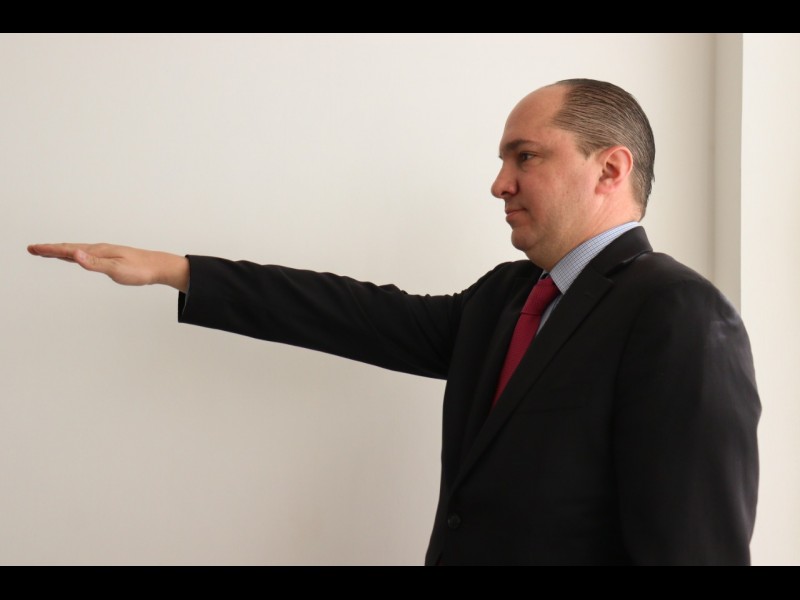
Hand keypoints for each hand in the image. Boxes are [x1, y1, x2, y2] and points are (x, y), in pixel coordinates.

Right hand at [27, 243, 189, 292]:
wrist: (159, 267)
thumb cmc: (140, 269)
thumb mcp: (116, 269)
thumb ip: (94, 263)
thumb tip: (74, 254)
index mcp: (98, 251)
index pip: (69, 250)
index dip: (49, 250)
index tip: (33, 248)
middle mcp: (100, 250)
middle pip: (69, 248)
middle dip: (50, 249)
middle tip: (32, 249)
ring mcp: (105, 253)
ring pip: (77, 251)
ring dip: (60, 251)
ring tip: (47, 251)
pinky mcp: (111, 258)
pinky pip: (87, 255)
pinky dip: (74, 254)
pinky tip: (75, 256)